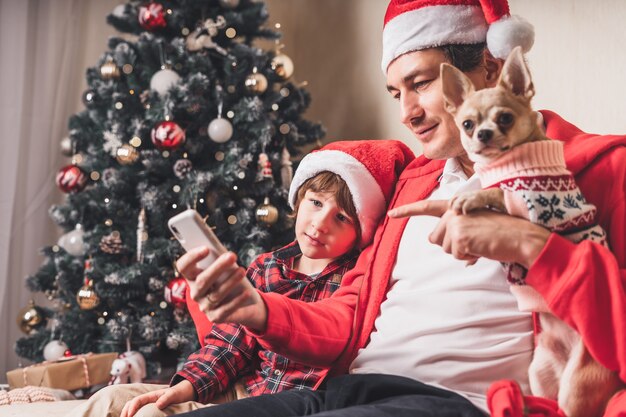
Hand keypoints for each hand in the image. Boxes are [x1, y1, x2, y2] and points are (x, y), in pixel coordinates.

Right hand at [120, 380, 194, 416]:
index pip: (137, 400)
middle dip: (125, 411)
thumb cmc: (178, 393)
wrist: (183, 393)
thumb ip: (166, 398)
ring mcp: (148, 404)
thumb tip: (158, 404)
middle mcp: (148, 399)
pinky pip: (139, 411)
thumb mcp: (174, 395)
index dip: (132, 408)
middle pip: (132, 403)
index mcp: (151, 395)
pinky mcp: (150, 409)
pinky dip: (133, 415)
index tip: (130, 416)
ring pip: (133, 408)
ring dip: (127, 414)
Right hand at [176, 248, 267, 330]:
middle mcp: (195, 293)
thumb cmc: (230, 278)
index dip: (192, 257)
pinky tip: (246, 293)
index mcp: (192, 277)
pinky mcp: (215, 317)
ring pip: (216, 294)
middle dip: (218, 267)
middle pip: (202, 280)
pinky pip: (226, 309)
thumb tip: (226, 255)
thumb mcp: (225, 268)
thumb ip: (221, 260)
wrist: (244, 303)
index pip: (184, 266)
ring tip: (242, 271)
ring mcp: (204, 306)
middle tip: (232, 256)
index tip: (206, 248)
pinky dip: (236, 301)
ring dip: (230, 282)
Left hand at [388, 200, 549, 267]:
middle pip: (436, 239)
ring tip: (480, 243)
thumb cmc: (500, 235)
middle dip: (452, 246)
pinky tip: (482, 248)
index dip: (407, 211)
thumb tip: (440, 244)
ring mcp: (455, 221)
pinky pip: (455, 255)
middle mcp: (453, 210)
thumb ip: (456, 232)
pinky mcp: (459, 234)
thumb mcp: (475, 230)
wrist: (521, 237)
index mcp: (456, 207)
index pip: (428, 207)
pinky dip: (468, 256)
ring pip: (445, 248)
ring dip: (461, 252)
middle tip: (475, 241)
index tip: (391, 214)